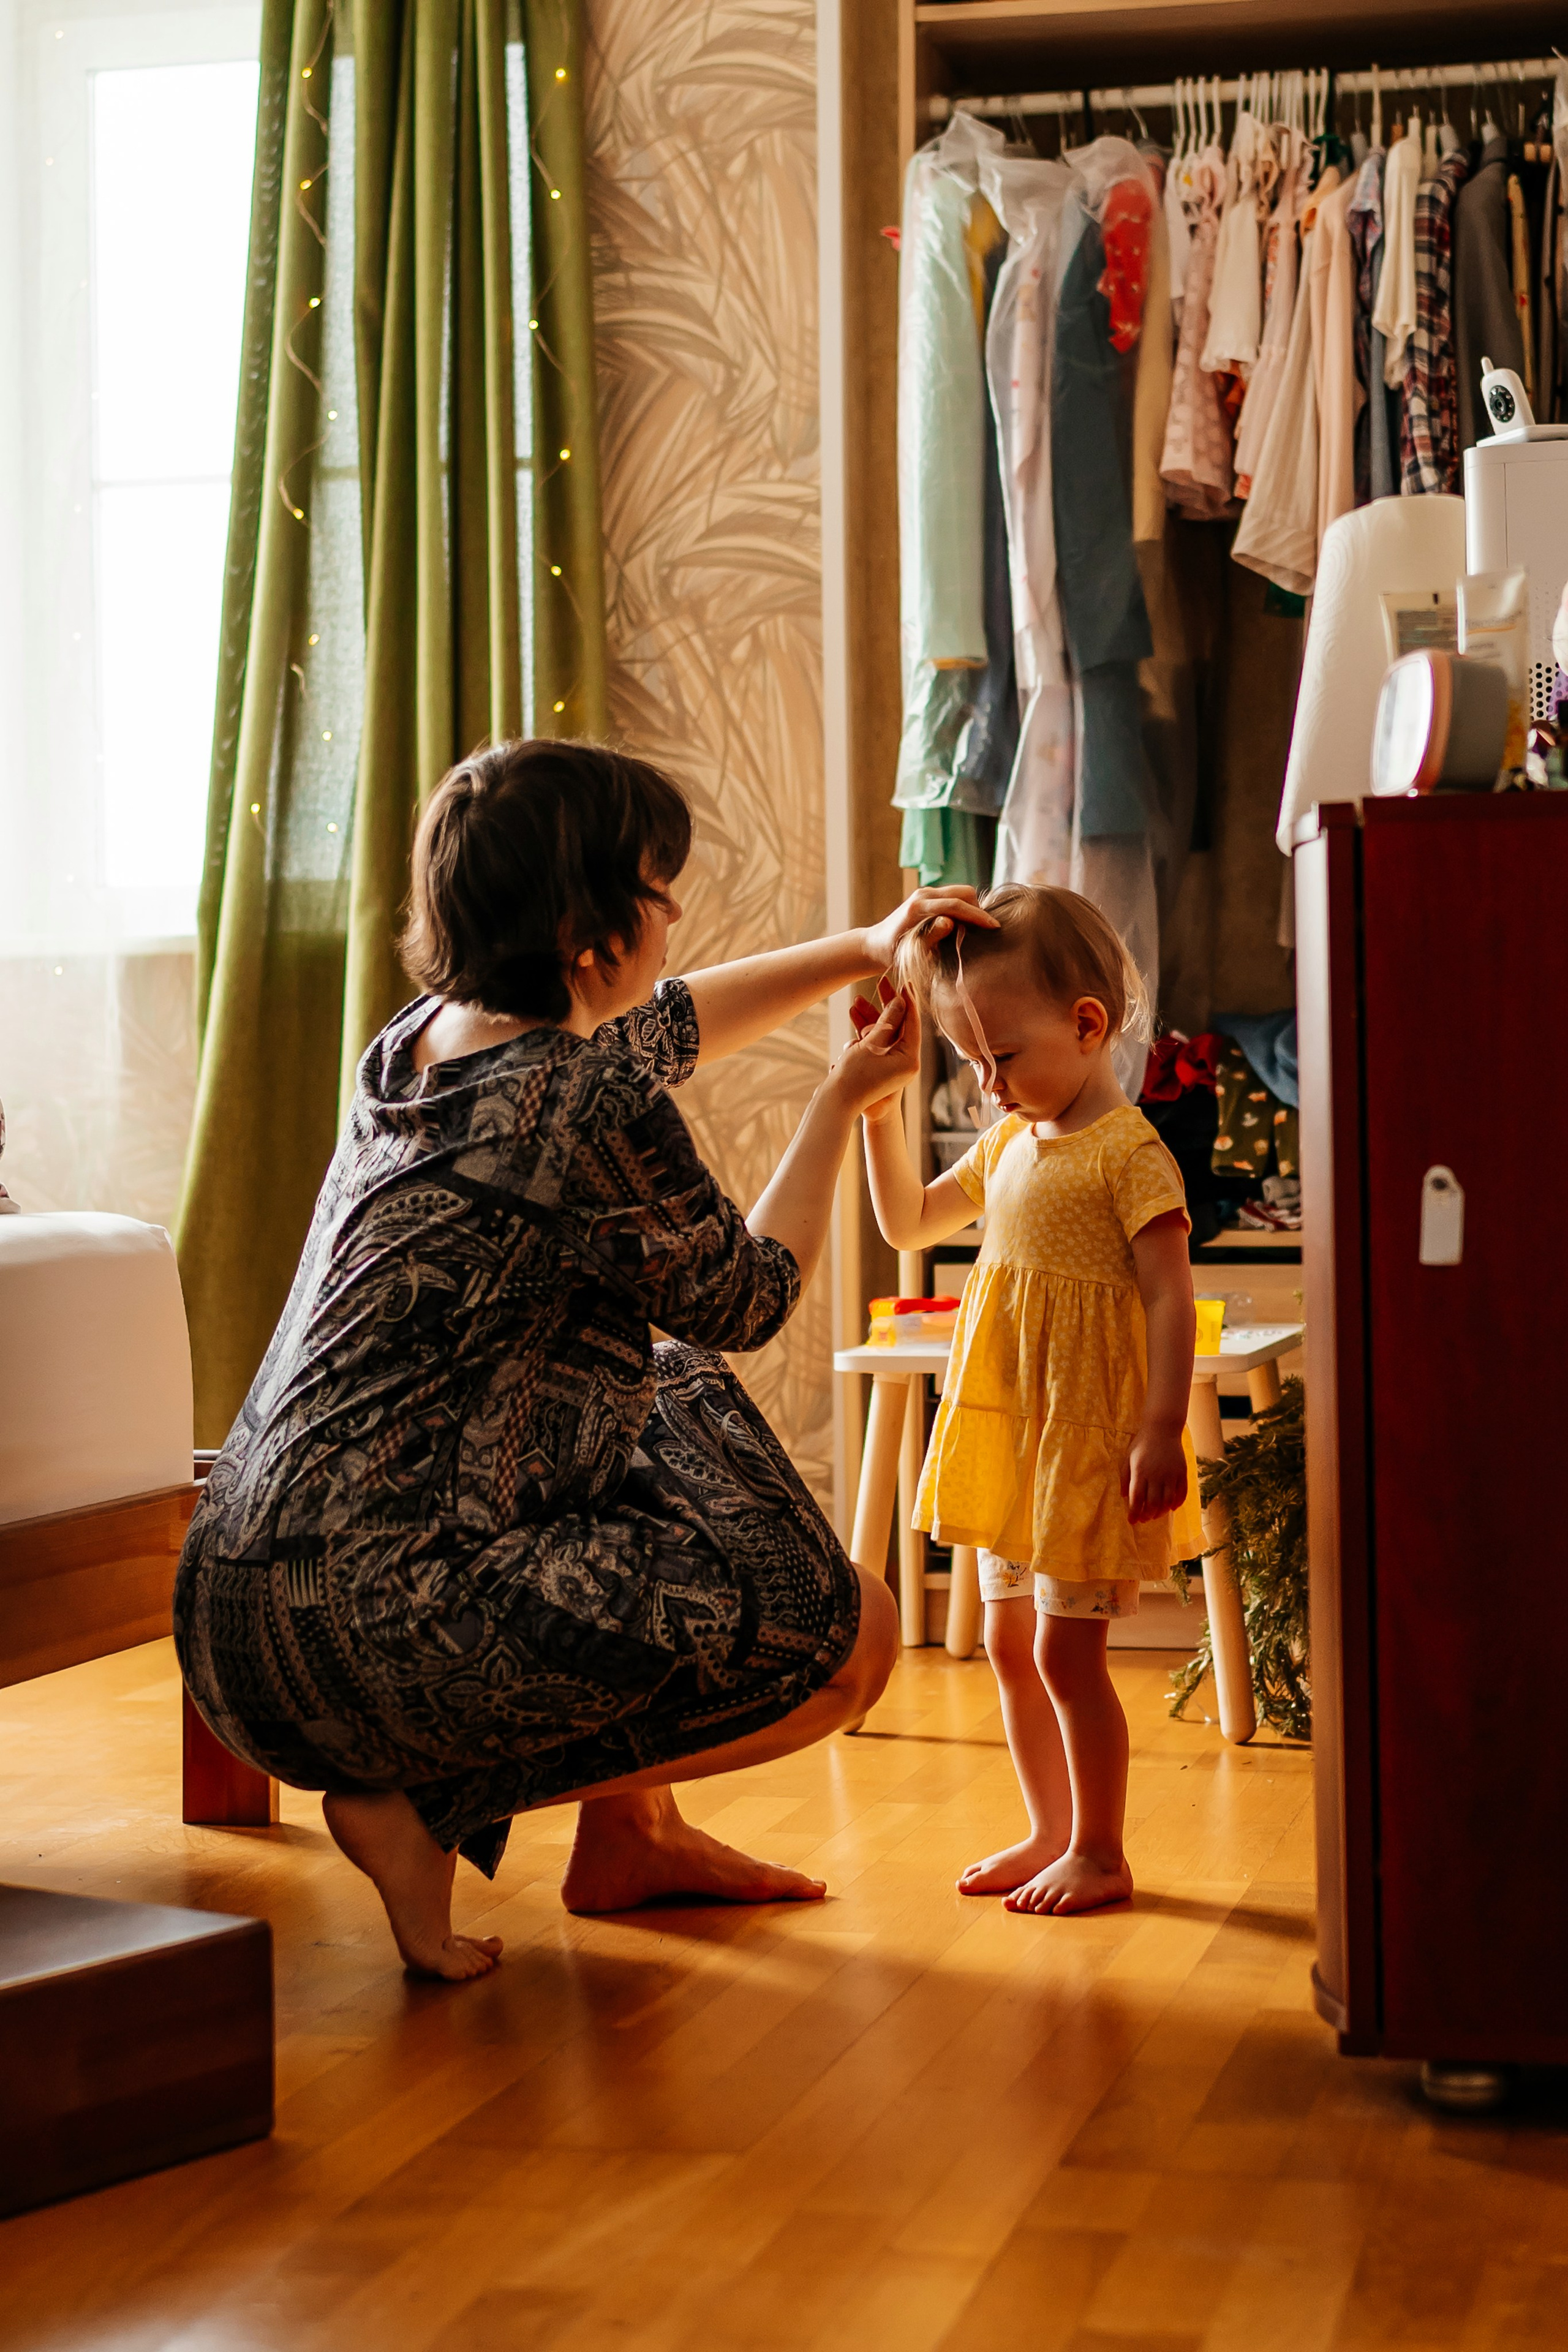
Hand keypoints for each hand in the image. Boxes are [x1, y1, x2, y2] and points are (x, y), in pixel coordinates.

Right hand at [830, 984, 920, 1118]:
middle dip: (886, 1005)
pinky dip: (866, 1032)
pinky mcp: (882, 1067)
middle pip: (899, 1025)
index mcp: (909, 1060)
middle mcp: (906, 1063)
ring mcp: (894, 1065)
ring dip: (870, 1018)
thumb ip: (888, 1021)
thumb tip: (901, 1001)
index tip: (903, 980)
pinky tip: (853, 1019)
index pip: (912, 1023)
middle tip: (883, 982)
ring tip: (855, 1003)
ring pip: (885, 1033)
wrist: (838, 1103)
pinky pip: (876, 1043)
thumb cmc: (854, 1076)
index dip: (907, 1000)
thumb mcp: (871, 1044)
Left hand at [860, 886, 997, 976]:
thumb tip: (950, 922)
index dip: (977, 915)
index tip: (994, 926)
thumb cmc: (890, 953)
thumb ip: (930, 936)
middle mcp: (923, 895)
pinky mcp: (928, 897)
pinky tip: (965, 925)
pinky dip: (964, 907)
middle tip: (984, 931)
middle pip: (963, 892)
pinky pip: (954, 897)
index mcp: (919, 906)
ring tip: (975, 929)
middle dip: (978, 908)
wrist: (874, 944)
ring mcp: (925, 894)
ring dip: (972, 908)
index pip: (956, 905)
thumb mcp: (909, 950)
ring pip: (960, 892)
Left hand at [1122, 1423, 1187, 1526]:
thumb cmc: (1142, 1443)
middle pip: (1153, 1503)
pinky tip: (1172, 1508)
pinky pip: (1182, 1492)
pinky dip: (1178, 1503)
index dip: (1134, 1513)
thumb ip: (1124, 1477)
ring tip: (1156, 1515)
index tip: (1132, 1521)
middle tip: (1144, 1519)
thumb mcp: (1128, 1458)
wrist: (1162, 1428)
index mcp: (1140, 1472)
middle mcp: (1156, 1475)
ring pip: (1168, 1501)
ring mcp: (1171, 1474)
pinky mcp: (1182, 1472)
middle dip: (1147, 1515)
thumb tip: (1123, 1496)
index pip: (1136, 1499)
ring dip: (1162, 1512)